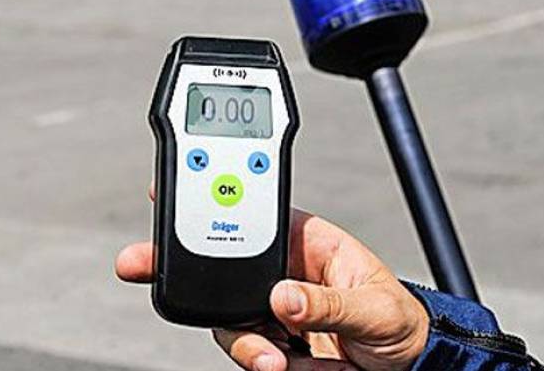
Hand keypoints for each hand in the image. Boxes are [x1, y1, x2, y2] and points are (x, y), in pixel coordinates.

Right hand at [115, 185, 429, 370]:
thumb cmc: (400, 324)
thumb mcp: (375, 307)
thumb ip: (329, 301)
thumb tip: (283, 297)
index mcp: (305, 240)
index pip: (253, 212)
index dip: (210, 196)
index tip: (169, 191)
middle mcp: (281, 271)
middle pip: (220, 261)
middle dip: (184, 265)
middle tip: (143, 263)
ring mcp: (271, 310)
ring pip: (226, 315)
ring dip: (241, 338)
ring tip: (273, 360)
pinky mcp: (269, 345)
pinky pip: (245, 350)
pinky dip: (255, 362)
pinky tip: (280, 366)